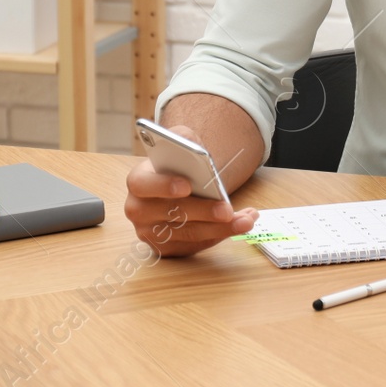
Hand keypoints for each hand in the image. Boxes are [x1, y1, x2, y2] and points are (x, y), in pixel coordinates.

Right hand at [124, 124, 259, 256]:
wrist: (179, 183)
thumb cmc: (179, 164)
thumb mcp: (180, 143)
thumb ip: (184, 139)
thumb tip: (195, 148)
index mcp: (138, 181)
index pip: (143, 184)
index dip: (163, 186)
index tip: (187, 186)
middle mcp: (139, 210)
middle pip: (172, 213)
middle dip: (203, 212)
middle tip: (228, 210)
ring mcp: (150, 232)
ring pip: (188, 234)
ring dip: (220, 228)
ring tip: (246, 219)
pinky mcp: (166, 248)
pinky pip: (195, 245)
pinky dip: (219, 235)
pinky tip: (239, 224)